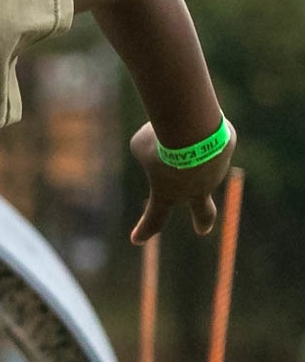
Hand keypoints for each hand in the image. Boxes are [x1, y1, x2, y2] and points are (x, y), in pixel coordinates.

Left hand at [128, 119, 236, 244]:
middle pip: (203, 212)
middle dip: (203, 221)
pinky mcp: (226, 148)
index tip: (136, 239)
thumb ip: (149, 151)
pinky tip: (198, 122)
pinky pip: (205, 131)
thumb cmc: (160, 141)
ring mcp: (215, 171)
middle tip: (202, 229)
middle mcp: (196, 189)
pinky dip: (197, 124)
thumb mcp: (142, 145)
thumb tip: (164, 144)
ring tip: (183, 132)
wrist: (192, 127)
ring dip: (186, 139)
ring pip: (197, 151)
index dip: (145, 229)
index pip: (155, 218)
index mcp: (168, 194)